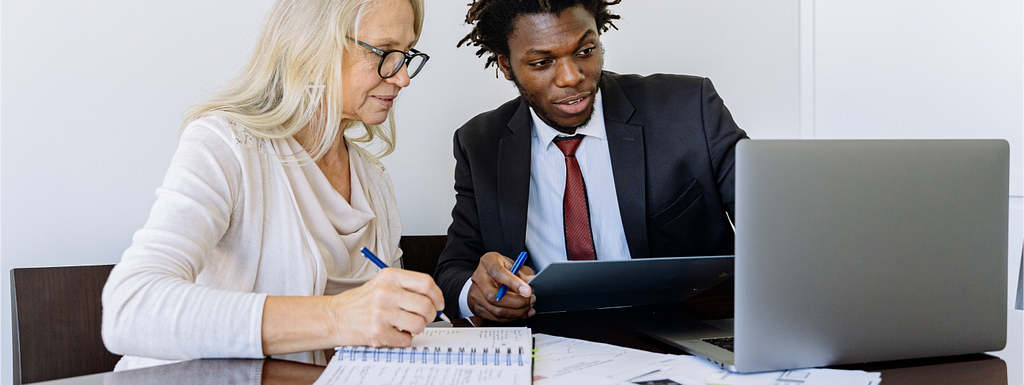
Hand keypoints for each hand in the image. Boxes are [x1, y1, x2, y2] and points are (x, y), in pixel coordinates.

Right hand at [328, 268, 444, 346]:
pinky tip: (394, 333)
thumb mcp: (383, 284)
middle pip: (426, 306)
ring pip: (419, 324)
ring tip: (405, 325)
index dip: (437, 296)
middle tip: (424, 318)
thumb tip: (435, 300)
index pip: (426, 283)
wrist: (335, 317)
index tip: (439, 304)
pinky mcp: (378, 332)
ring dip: (417, 328)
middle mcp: (386, 292)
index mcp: (390, 276)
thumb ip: (407, 287)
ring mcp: (381, 313)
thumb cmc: (361, 302)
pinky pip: (406, 339)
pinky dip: (404, 339)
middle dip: (430, 315)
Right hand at [467, 252, 536, 321]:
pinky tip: (522, 313)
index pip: (498, 273)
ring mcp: (476, 294)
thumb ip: (524, 274)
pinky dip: (512, 317)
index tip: (528, 291)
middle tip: (530, 300)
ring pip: (496, 310)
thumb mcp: (515, 265)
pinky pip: (496, 318)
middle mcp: (479, 278)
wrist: (487, 277)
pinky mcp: (478, 308)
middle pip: (493, 296)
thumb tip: (532, 281)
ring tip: (528, 307)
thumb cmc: (502, 269)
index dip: (514, 283)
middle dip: (516, 302)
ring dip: (516, 312)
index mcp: (488, 262)